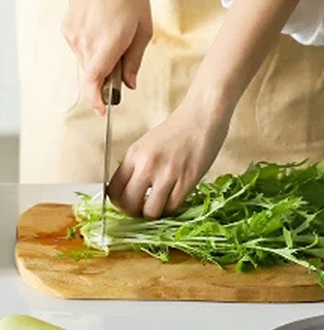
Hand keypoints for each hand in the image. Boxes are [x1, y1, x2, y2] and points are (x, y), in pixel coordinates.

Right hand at [39, 0, 152, 114]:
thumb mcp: (143, 31)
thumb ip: (134, 61)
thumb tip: (129, 83)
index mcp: (105, 46)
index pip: (93, 81)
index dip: (96, 99)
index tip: (102, 110)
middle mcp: (84, 43)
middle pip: (93, 74)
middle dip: (108, 75)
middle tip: (124, 58)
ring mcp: (73, 36)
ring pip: (87, 62)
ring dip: (101, 59)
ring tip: (116, 35)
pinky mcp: (68, 29)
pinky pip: (81, 49)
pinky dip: (93, 48)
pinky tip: (104, 28)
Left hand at [107, 96, 230, 218]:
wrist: (204, 115)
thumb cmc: (181, 128)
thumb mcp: (149, 144)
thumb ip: (139, 165)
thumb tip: (134, 189)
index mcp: (134, 155)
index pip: (113, 190)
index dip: (119, 203)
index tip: (127, 204)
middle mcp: (147, 165)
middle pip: (128, 204)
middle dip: (134, 213)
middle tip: (143, 210)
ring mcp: (167, 173)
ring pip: (151, 211)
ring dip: (155, 214)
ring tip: (161, 207)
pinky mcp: (187, 179)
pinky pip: (173, 206)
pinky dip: (173, 208)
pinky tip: (176, 200)